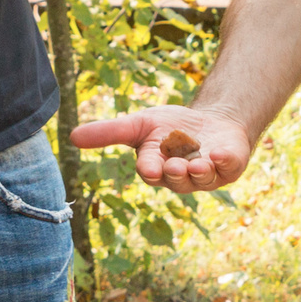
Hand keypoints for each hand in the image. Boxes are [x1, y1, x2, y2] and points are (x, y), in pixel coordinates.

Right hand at [71, 104, 254, 192]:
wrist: (212, 121)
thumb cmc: (173, 126)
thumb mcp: (140, 124)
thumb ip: (109, 133)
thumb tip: (71, 136)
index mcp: (157, 167)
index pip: (151, 171)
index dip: (151, 169)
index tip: (151, 167)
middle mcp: (180, 177)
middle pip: (176, 179)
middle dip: (176, 172)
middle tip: (176, 164)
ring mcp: (206, 175)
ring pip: (202, 179)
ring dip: (199, 171)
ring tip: (199, 163)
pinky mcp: (229, 167)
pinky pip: (227, 168)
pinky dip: (224, 161)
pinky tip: (220, 153)